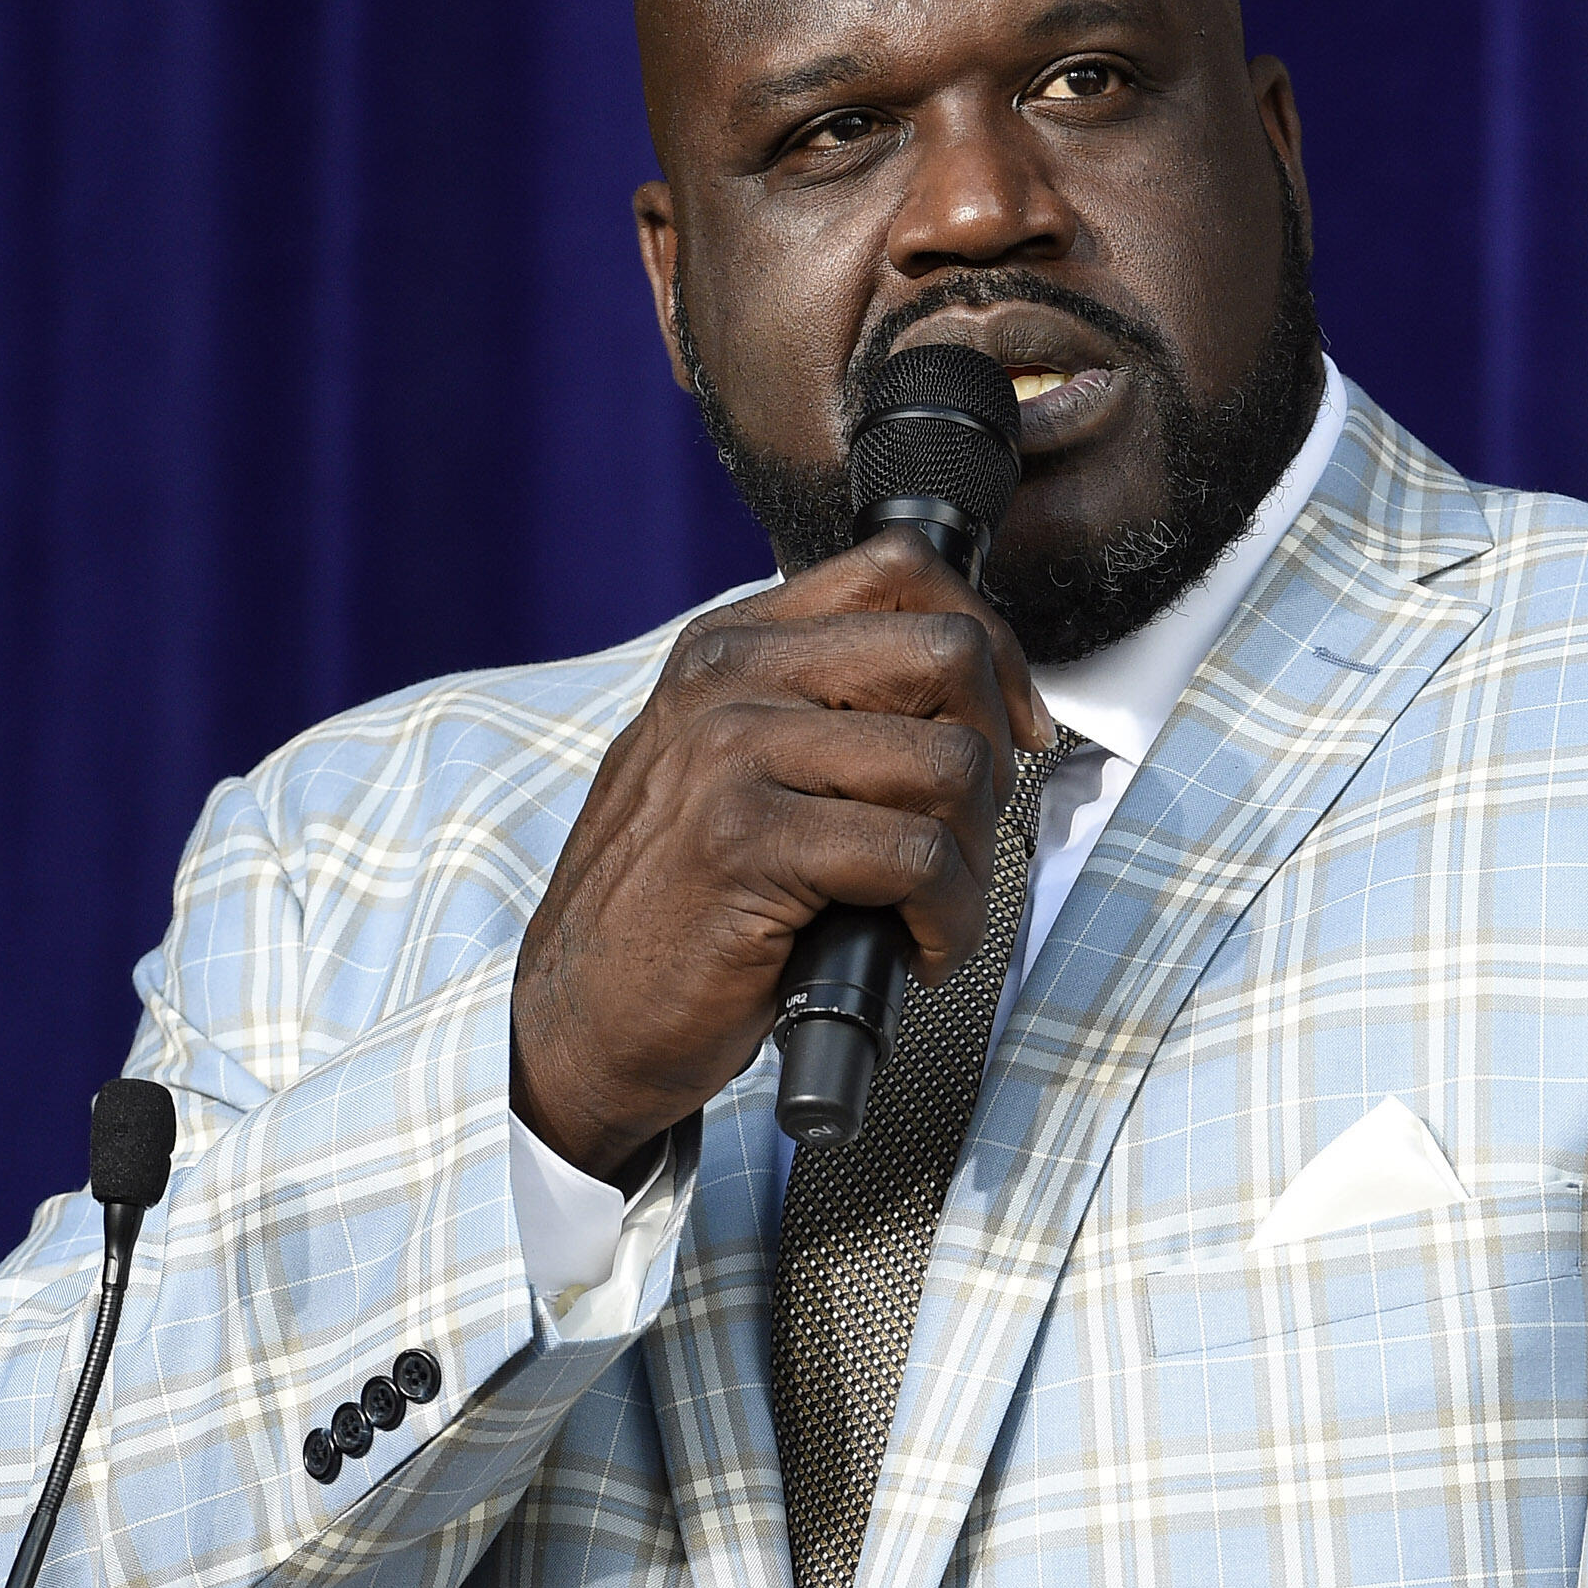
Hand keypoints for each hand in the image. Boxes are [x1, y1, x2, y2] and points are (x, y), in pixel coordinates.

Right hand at [508, 528, 1054, 1182]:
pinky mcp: (748, 843)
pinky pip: (920, 860)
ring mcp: (732, 754)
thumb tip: (977, 691)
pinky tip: (911, 950)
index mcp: (731, 646)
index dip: (991, 646)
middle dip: (993, 759)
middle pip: (950, 655)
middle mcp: (728, 680)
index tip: (1011, 726)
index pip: (901, 570)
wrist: (576, 1017)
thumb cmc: (677, 906)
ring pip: (953, 764)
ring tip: (928, 912)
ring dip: (973, 863)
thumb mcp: (734, 768)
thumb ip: (824, 707)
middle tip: (961, 841)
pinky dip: (948, 923)